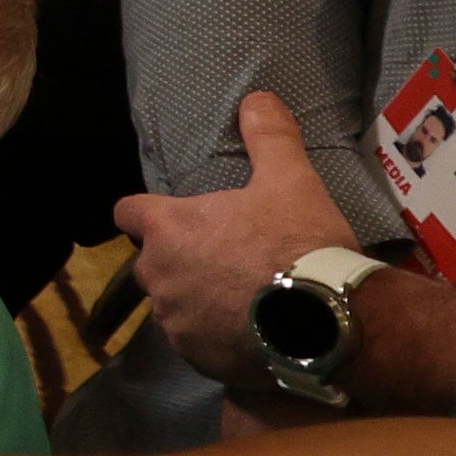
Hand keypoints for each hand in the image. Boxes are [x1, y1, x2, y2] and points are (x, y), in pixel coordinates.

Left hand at [127, 91, 365, 381]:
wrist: (327, 322)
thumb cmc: (300, 244)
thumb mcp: (291, 181)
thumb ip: (269, 137)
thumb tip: (257, 97)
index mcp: (168, 228)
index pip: (129, 212)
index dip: (146, 212)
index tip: (167, 215)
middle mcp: (157, 275)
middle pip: (153, 262)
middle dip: (179, 259)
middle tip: (225, 258)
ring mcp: (174, 321)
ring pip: (173, 304)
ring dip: (197, 300)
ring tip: (242, 298)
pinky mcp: (196, 359)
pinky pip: (196, 343)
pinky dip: (214, 337)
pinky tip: (250, 333)